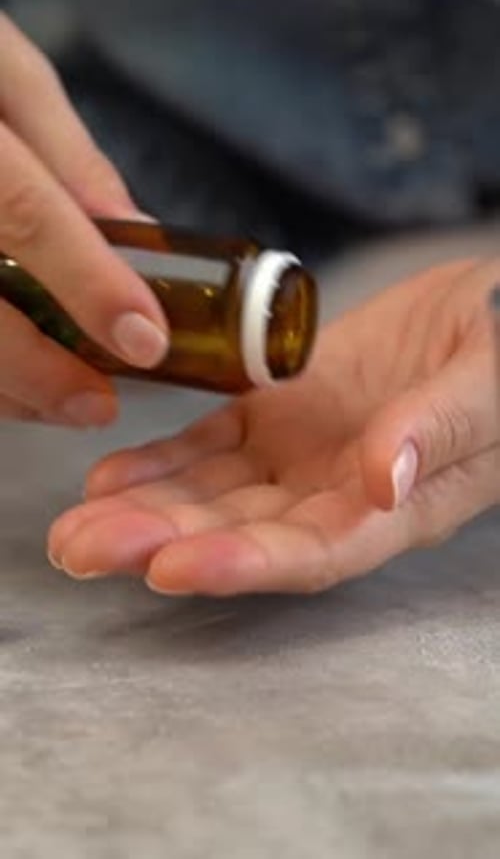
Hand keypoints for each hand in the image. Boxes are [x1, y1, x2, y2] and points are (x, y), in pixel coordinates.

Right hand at [0, 15, 167, 426]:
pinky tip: (13, 385)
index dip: (88, 284)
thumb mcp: (4, 69)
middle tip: (97, 404)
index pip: (25, 214)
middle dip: (38, 369)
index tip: (144, 340)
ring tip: (62, 402)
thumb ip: (67, 152)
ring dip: (5, 389)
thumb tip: (135, 232)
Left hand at [48, 258, 499, 593]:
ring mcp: (301, 455)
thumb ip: (438, 431)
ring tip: (75, 523)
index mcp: (396, 506)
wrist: (486, 309)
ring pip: (213, 493)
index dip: (242, 565)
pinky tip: (112, 472)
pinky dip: (163, 459)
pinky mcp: (276, 411)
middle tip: (84, 547)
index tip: (172, 568)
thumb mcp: (487, 386)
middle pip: (243, 533)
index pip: (313, 552)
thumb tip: (380, 483)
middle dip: (163, 543)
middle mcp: (335, 494)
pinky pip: (211, 442)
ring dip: (145, 509)